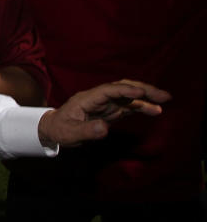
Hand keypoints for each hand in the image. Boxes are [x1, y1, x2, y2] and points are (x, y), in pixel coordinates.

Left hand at [37, 80, 169, 146]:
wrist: (55, 128)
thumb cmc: (60, 129)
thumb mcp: (70, 133)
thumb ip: (86, 131)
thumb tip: (104, 128)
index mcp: (87, 98)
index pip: (108, 90)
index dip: (125, 90)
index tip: (140, 94)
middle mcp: (98, 97)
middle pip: (122, 88)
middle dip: (143, 90)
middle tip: (164, 95)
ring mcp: (105, 103)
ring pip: (128, 96)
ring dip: (146, 97)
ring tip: (165, 101)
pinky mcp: (110, 110)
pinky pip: (128, 106)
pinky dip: (142, 107)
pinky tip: (155, 110)